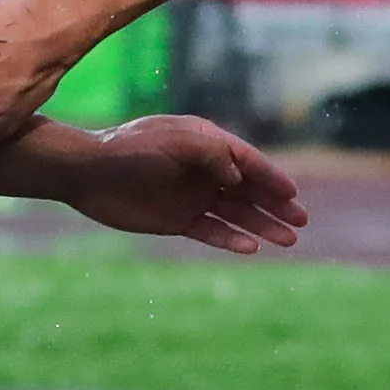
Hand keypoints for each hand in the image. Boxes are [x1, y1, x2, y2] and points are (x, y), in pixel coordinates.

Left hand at [53, 115, 308, 253]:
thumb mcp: (174, 141)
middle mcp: (204, 171)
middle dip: (276, 206)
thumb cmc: (130, 150)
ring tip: (288, 241)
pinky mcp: (177, 220)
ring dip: (262, 226)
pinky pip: (212, 232)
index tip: (293, 196)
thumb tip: (238, 175)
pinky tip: (251, 248)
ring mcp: (192, 197)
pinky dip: (232, 239)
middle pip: (249, 191)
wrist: (87, 173)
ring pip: (236, 214)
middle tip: (301, 222)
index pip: (248, 162)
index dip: (273, 178)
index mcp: (206, 144)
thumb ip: (211, 153)